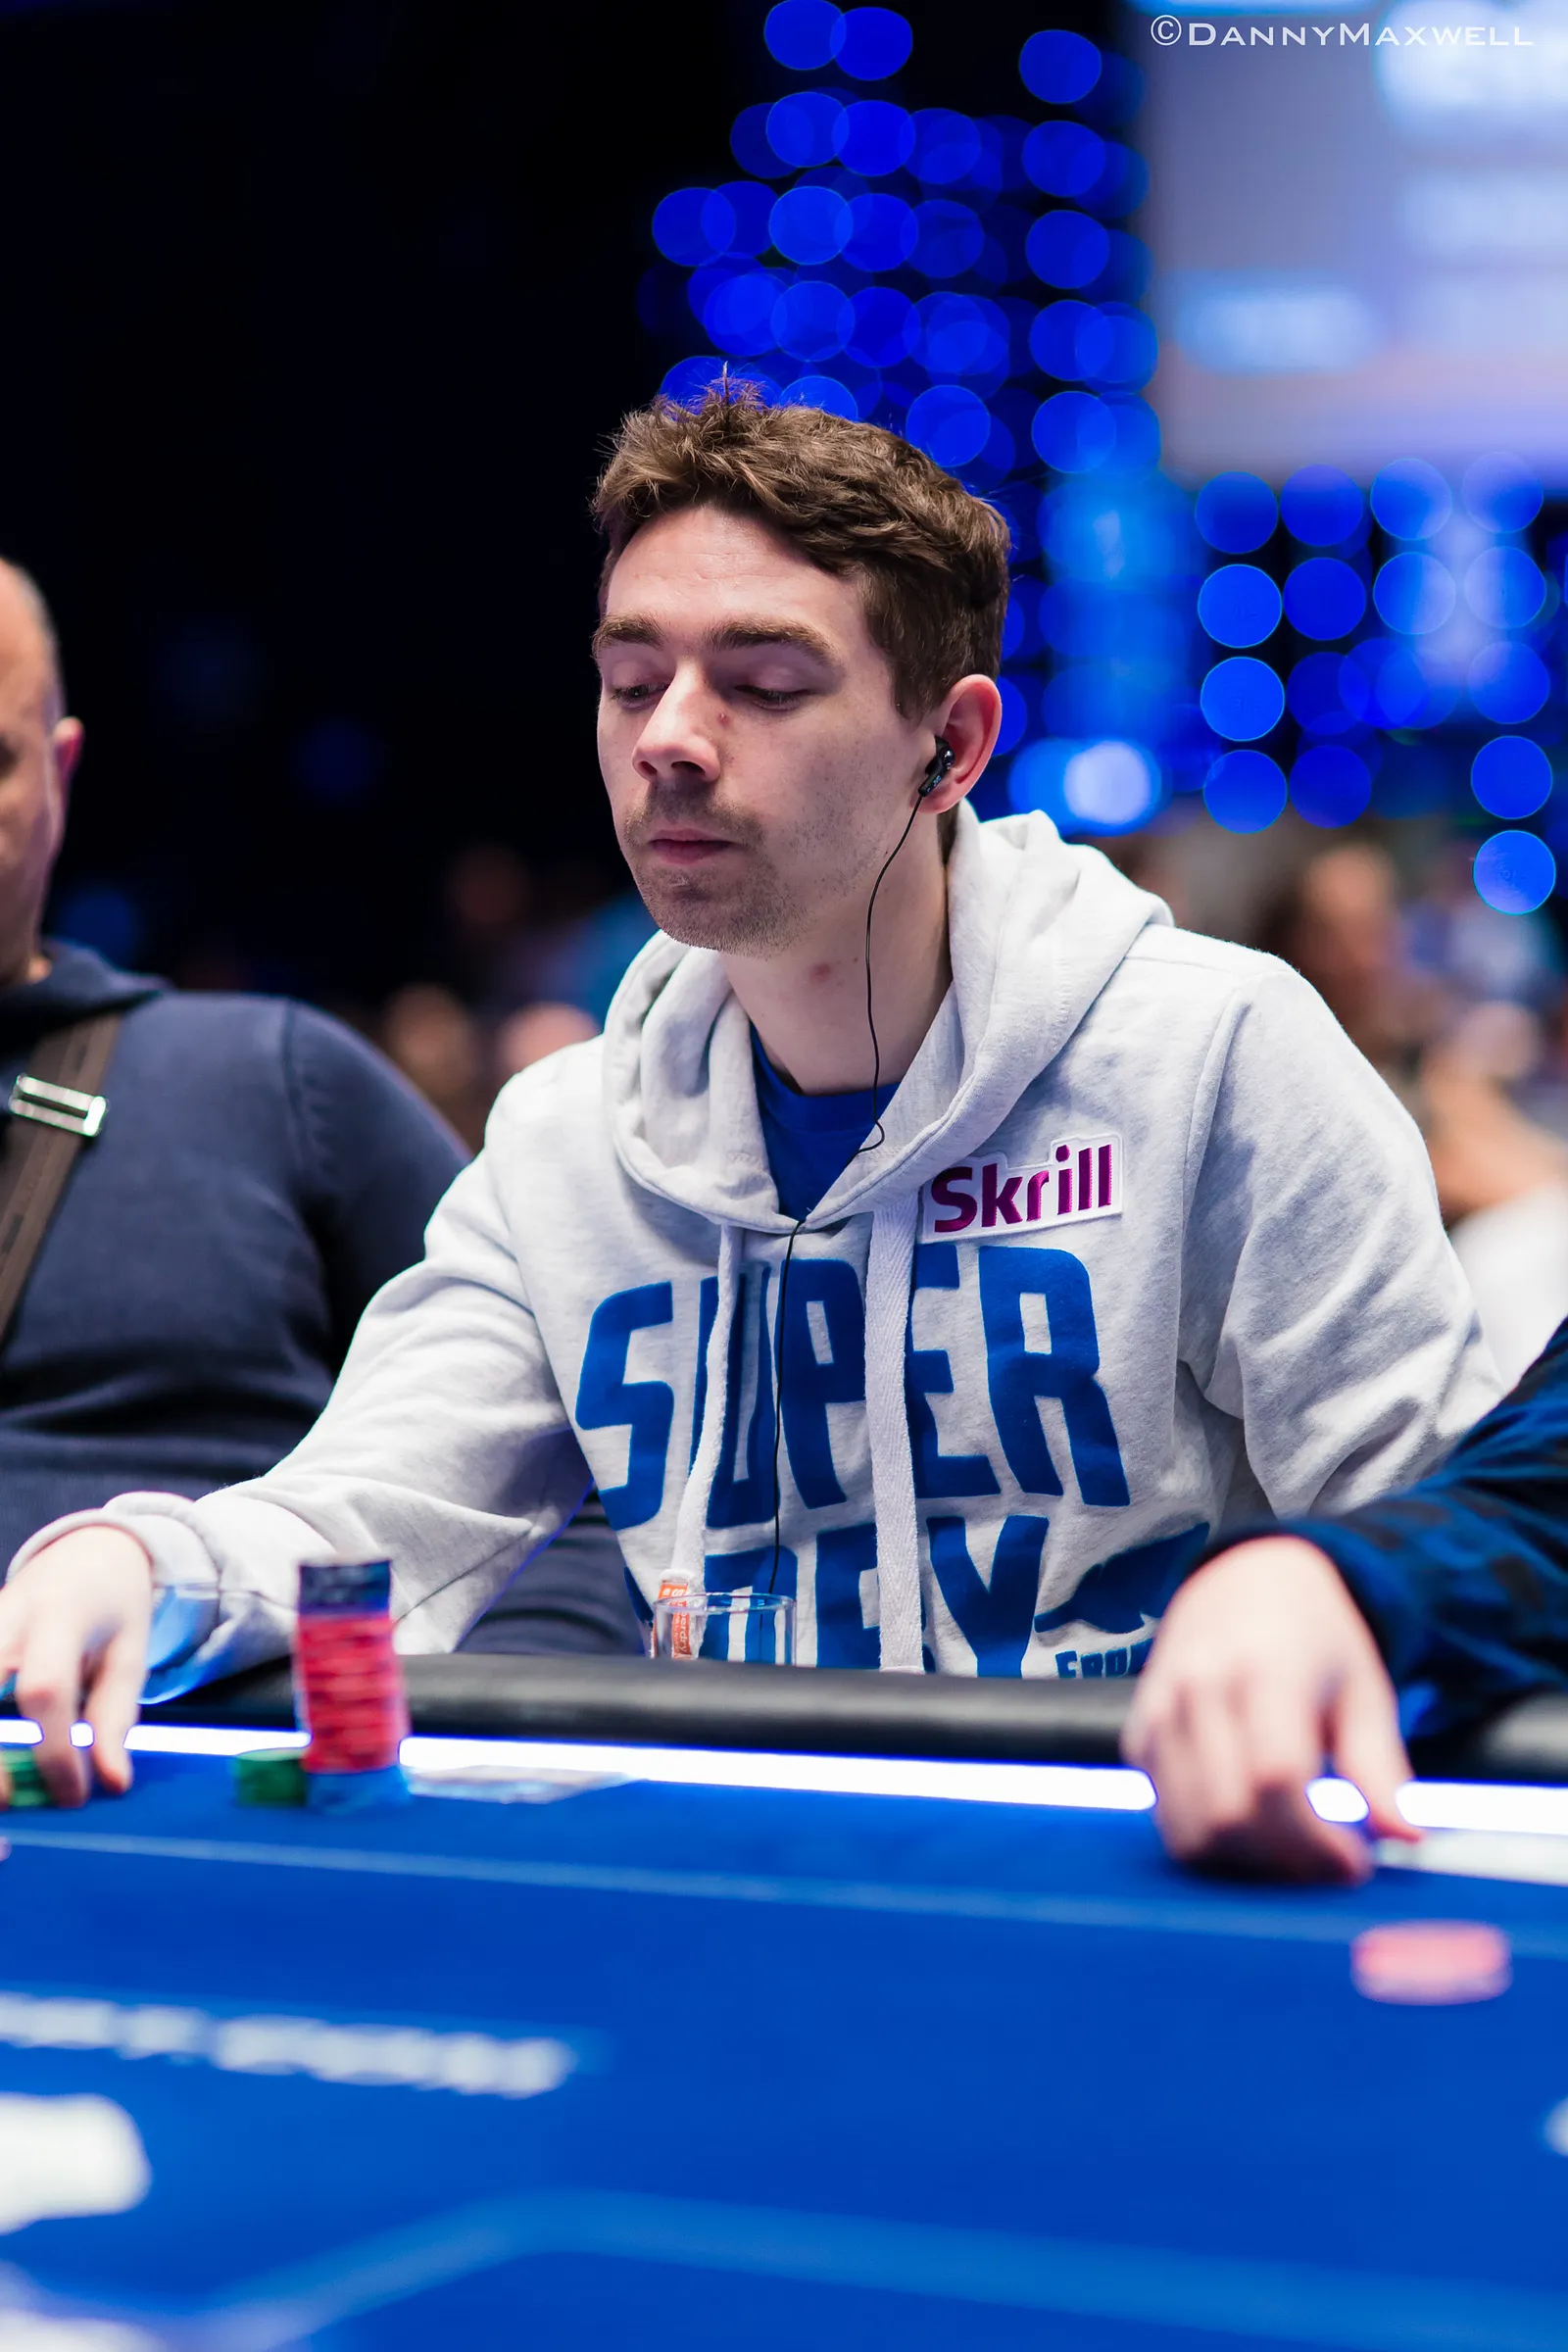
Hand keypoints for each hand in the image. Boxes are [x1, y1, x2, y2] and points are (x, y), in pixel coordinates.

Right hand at [0, 1529, 154, 1804]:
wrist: (84, 1555)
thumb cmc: (111, 1611)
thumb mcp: (130, 1655)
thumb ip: (116, 1718)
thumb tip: (112, 1784)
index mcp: (59, 1616)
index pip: (44, 1689)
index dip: (54, 1750)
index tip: (74, 1796)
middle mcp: (4, 1620)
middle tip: (9, 1802)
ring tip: (4, 1795)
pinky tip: (0, 1771)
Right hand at [1122, 1537, 1418, 1883]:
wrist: (1246, 1580)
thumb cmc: (1317, 1641)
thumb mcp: (1363, 1692)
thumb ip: (1379, 1767)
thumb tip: (1406, 1836)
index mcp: (1266, 1669)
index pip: (1277, 1778)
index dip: (1316, 1840)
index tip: (1355, 1865)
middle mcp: (1200, 1687)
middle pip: (1229, 1813)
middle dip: (1285, 1862)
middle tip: (1328, 1868)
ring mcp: (1161, 1712)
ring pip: (1189, 1829)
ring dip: (1246, 1865)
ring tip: (1292, 1855)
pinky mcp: (1140, 1735)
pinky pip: (1166, 1818)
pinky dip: (1210, 1844)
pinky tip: (1253, 1831)